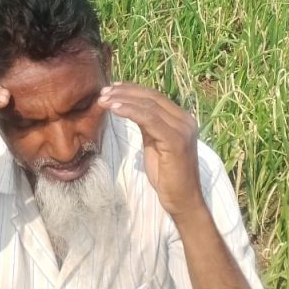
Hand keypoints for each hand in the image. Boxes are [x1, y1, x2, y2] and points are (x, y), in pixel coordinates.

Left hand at [98, 83, 203, 219]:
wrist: (182, 200)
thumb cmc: (167, 176)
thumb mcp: (154, 144)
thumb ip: (148, 126)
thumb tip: (131, 110)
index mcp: (181, 119)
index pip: (155, 97)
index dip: (132, 90)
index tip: (112, 88)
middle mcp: (185, 120)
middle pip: (152, 97)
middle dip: (125, 92)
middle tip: (103, 91)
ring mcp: (182, 129)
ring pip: (150, 106)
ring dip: (123, 100)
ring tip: (104, 99)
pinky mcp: (176, 140)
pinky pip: (150, 120)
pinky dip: (131, 111)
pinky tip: (115, 109)